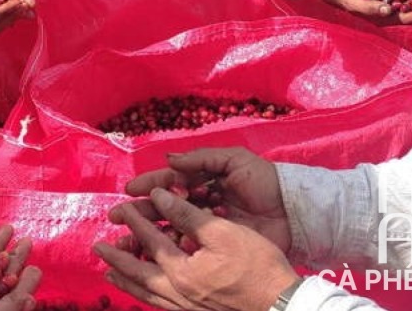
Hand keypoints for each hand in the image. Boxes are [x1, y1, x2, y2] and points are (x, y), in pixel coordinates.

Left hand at [94, 187, 299, 310]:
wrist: (280, 304)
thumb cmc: (256, 265)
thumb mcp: (223, 232)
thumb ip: (187, 214)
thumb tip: (161, 196)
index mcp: (180, 271)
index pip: (151, 240)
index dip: (137, 221)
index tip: (123, 208)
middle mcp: (177, 293)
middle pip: (138, 273)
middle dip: (117, 258)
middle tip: (97, 248)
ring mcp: (185, 307)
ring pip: (146, 293)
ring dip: (126, 281)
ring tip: (109, 273)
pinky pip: (160, 304)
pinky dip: (146, 295)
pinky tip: (145, 292)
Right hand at [118, 148, 289, 252]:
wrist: (293, 212)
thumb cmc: (265, 181)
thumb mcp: (234, 161)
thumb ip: (201, 159)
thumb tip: (169, 160)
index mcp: (204, 179)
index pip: (170, 181)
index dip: (150, 185)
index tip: (130, 191)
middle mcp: (201, 201)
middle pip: (164, 207)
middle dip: (141, 212)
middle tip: (118, 218)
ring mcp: (207, 224)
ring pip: (171, 228)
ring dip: (148, 233)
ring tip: (129, 240)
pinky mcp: (216, 244)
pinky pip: (188, 246)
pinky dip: (171, 248)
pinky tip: (155, 251)